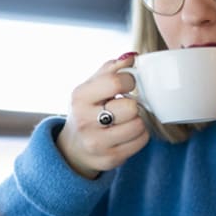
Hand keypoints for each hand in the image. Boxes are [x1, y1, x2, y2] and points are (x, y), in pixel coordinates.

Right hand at [56, 52, 148, 178]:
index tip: (126, 85)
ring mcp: (97, 143)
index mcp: (80, 97)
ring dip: (137, 120)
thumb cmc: (87, 111)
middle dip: (132, 105)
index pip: (116, 82)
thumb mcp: (90, 87)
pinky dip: (139, 135)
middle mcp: (85, 121)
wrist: (73, 149)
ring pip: (139, 125)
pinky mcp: (110, 159)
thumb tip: (132, 56)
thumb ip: (111, 69)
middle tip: (124, 107)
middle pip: (131, 107)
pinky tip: (127, 133)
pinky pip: (141, 141)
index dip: (129, 80)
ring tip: (126, 120)